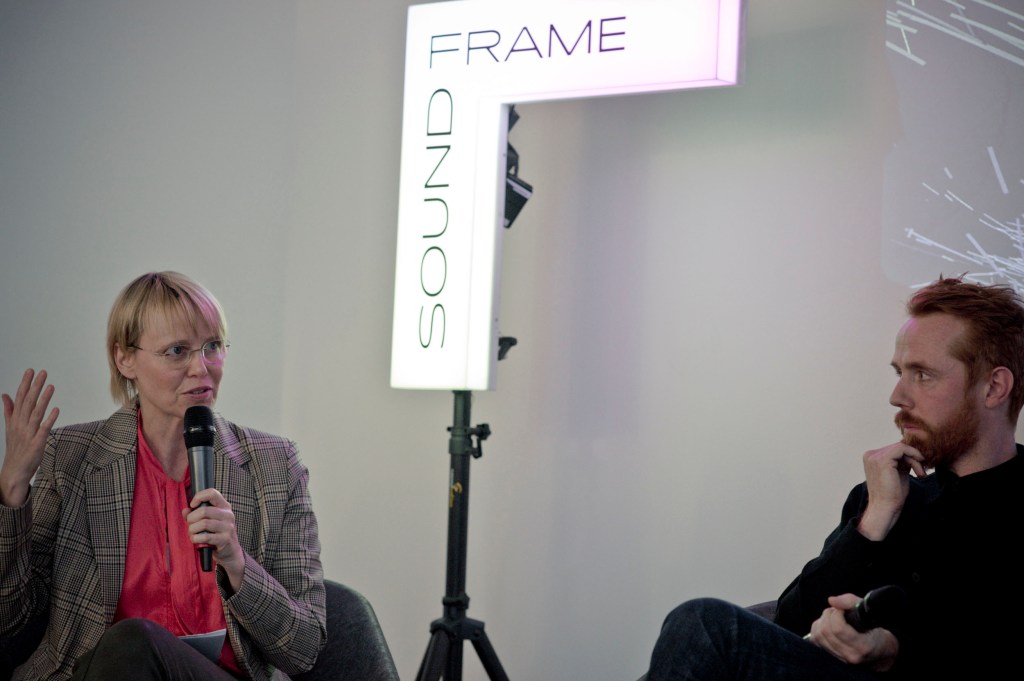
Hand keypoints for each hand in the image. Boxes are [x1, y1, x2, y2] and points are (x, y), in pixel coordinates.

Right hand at [1, 369, 59, 506]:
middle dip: (35, 387)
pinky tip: (56, 410)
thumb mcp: (11, 427)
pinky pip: (43, 430)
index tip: (30, 371)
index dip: (25, 384)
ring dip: (43, 400)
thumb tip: (5, 395)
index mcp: (15, 420)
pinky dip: (49, 419)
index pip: (20, 398)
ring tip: (50, 386)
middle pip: (27, 403)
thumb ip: (9, 411)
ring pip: (36, 413)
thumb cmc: (16, 448)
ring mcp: (28, 434)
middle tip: (42, 372)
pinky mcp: (36, 444)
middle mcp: (20, 425)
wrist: (14, 471)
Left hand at [183, 488, 244, 589]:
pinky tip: (196, 540)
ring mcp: (228, 527)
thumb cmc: (217, 534)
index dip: (199, 497)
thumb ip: (195, 514)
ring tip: (192, 533)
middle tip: (190, 525)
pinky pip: (205, 536)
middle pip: (204, 510)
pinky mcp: (225, 539)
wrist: (230, 552)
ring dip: (192, 530)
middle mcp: (228, 515)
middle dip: (191, 518)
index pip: (212, 493)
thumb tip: (185, 510)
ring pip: (203, 523)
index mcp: (224, 506)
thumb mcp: (208, 522)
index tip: (192, 505)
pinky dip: (196, 539)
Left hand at [804, 593, 898, 671]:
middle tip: (837, 611)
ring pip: (817, 635)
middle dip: (828, 615)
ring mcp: (839, 659)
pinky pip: (815, 640)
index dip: (836, 613)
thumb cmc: (876, 631)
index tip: (842, 608)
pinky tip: (828, 625)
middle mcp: (849, 655)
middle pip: (825, 631)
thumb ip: (850, 602)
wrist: (880, 652)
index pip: (838, 628)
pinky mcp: (830, 657)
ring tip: (833, 617)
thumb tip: (832, 600)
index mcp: (862, 646)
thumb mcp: (869, 613)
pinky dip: (818, 628)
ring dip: (822, 621)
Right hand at [857, 442, 926, 540]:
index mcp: (871, 458)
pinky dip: (914, 456)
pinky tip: (919, 469)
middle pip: (898, 447)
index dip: (909, 456)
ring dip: (915, 459)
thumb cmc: (892, 495)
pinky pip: (902, 449)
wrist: (885, 508)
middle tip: (922, 472)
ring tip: (920, 473)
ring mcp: (874, 456)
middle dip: (914, 458)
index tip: (919, 468)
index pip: (894, 449)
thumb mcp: (897, 473)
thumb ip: (901, 461)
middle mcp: (870, 455)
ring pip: (902, 447)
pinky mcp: (882, 460)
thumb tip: (913, 451)